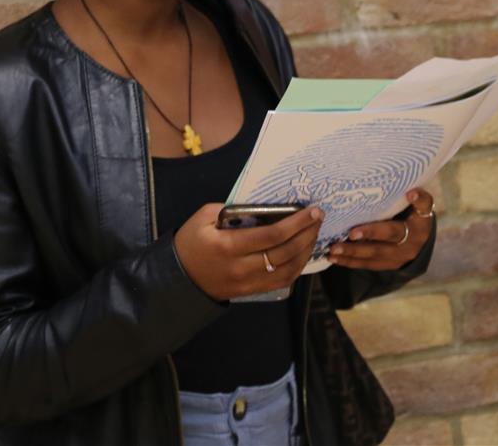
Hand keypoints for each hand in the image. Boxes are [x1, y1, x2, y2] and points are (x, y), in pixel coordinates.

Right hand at [174, 203, 323, 301]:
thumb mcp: (204, 217)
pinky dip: (298, 267)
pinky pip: (282, 281)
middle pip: (284, 253)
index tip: (312, 211)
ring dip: (306, 251)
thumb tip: (262, 206)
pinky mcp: (252, 291)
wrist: (179, 279)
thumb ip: (231, 209)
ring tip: (314, 233)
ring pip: (288, 270)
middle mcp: (242, 268)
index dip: (296, 223)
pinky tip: (304, 252)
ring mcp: (248, 283)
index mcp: (228, 246)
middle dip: (306, 234)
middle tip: (319, 218)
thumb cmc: (190, 243)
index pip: (272, 236)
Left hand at [326, 189, 434, 270]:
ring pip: (373, 255)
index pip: (418, 214)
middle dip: (369, 235)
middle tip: (350, 234)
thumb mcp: (421, 207)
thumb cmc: (414, 217)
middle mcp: (410, 243)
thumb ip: (418, 199)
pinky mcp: (385, 265)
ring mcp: (397, 258)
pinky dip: (348, 261)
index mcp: (419, 225)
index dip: (414, 204)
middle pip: (389, 238)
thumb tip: (410, 192)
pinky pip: (366, 264)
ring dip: (352, 252)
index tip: (405, 198)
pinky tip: (333, 257)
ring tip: (333, 249)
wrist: (418, 243)